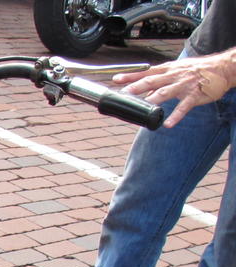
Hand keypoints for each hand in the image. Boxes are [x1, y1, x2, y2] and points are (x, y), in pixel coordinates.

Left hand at [112, 48, 235, 127]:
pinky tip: (168, 124)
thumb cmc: (198, 69)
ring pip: (166, 92)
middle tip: (125, 93)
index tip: (116, 79)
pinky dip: (176, 116)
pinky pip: (184, 106)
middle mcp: (174, 75)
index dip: (131, 75)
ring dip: (154, 100)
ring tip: (144, 107)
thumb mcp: (177, 70)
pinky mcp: (195, 94)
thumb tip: (145, 92)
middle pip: (152, 81)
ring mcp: (184, 85)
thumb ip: (161, 81)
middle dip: (137, 86)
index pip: (146, 72)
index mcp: (169, 69)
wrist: (224, 67)